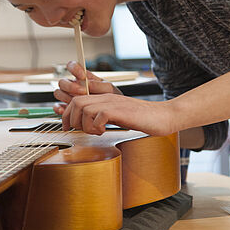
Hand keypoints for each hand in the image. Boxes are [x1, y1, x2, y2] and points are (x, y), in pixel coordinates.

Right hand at [53, 61, 121, 114]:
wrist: (111, 113)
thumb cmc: (110, 98)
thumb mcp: (109, 89)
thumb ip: (99, 85)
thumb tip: (88, 83)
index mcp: (82, 77)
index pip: (72, 66)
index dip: (74, 69)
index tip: (82, 76)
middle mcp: (73, 85)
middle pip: (62, 81)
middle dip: (70, 86)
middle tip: (82, 92)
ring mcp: (69, 96)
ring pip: (58, 93)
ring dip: (66, 97)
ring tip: (77, 103)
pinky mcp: (67, 108)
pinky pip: (57, 107)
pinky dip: (60, 109)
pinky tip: (68, 110)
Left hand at [62, 93, 176, 136]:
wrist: (163, 116)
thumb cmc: (143, 118)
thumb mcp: (118, 115)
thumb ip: (103, 116)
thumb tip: (86, 125)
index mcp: (104, 97)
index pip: (76, 99)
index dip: (67, 113)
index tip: (67, 127)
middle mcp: (106, 97)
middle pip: (76, 102)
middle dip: (71, 119)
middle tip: (79, 131)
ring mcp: (113, 102)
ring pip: (84, 108)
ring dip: (84, 124)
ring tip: (95, 131)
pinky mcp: (120, 110)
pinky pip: (98, 116)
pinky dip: (96, 126)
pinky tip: (105, 131)